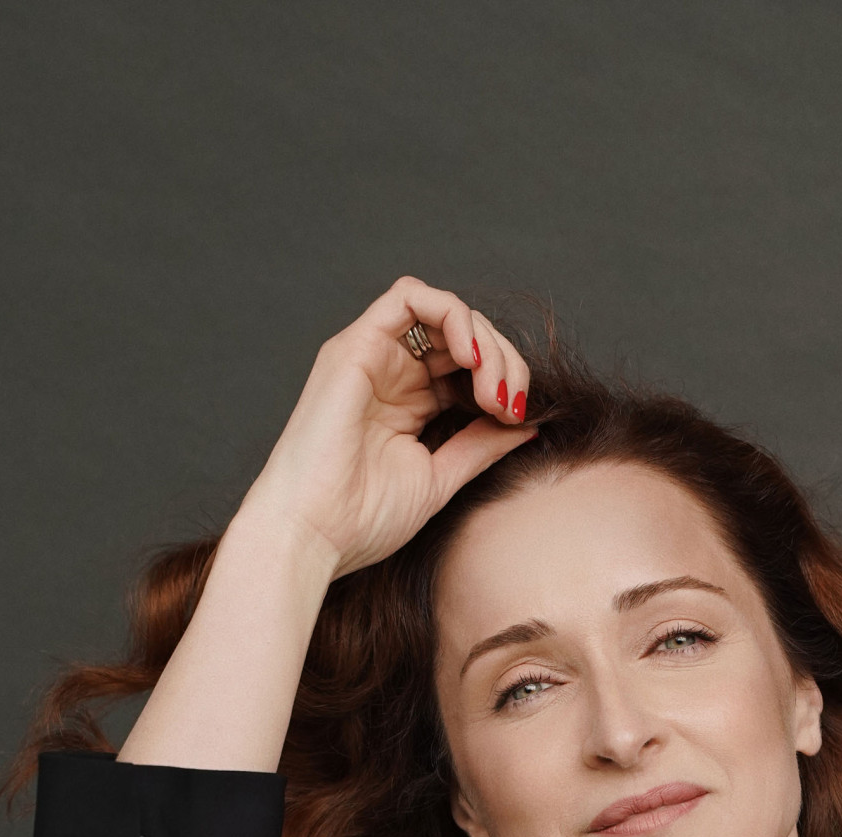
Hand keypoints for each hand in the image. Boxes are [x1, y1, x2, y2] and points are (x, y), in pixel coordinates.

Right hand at [242, 277, 534, 577]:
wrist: (314, 534)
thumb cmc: (363, 518)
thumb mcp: (440, 477)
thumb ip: (481, 446)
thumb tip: (527, 424)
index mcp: (409, 403)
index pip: (468, 364)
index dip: (504, 379)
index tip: (518, 418)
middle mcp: (391, 372)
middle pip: (463, 334)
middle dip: (503, 360)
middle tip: (512, 404)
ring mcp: (373, 355)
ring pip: (444, 311)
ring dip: (484, 339)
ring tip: (493, 387)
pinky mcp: (356, 345)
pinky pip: (410, 298)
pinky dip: (453, 316)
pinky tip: (471, 358)